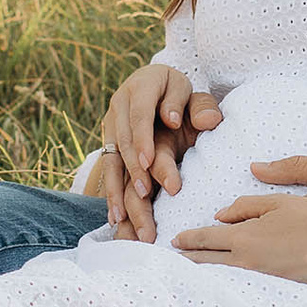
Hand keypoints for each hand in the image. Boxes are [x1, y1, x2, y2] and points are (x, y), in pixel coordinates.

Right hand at [97, 65, 222, 239]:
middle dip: (132, 171)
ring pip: (111, 159)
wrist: (157, 88)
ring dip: (116, 189)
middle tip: (144, 196)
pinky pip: (108, 170)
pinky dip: (111, 194)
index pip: (140, 115)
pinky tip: (115, 218)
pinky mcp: (109, 143)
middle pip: (124, 141)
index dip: (142, 139)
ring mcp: (111, 125)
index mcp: (142, 87)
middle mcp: (121, 106)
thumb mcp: (194, 93)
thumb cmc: (181, 95)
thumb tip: (184, 120)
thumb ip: (198, 105)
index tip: (148, 162)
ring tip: (123, 217)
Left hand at [172, 194, 306, 289]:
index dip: (188, 240)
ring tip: (186, 281)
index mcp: (247, 237)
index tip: (174, 241)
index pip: (207, 240)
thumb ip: (247, 207)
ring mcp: (264, 284)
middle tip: (168, 266)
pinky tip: (223, 293)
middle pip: (208, 266)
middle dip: (186, 264)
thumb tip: (220, 216)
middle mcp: (250, 264)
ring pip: (224, 283)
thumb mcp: (281, 202)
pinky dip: (230, 292)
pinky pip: (247, 294)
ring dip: (204, 281)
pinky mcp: (279, 297)